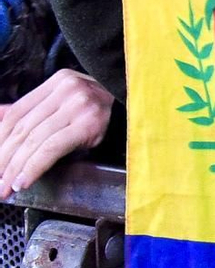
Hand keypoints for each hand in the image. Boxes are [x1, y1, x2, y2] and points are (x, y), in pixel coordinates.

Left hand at [0, 69, 113, 196]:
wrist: (147, 109)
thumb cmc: (109, 111)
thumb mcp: (69, 103)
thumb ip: (34, 109)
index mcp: (59, 81)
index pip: (17, 112)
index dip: (0, 140)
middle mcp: (67, 89)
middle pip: (23, 128)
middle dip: (5, 158)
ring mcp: (79, 104)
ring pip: (34, 140)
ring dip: (16, 168)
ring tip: (7, 186)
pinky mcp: (89, 123)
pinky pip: (51, 147)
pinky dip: (33, 167)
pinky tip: (24, 180)